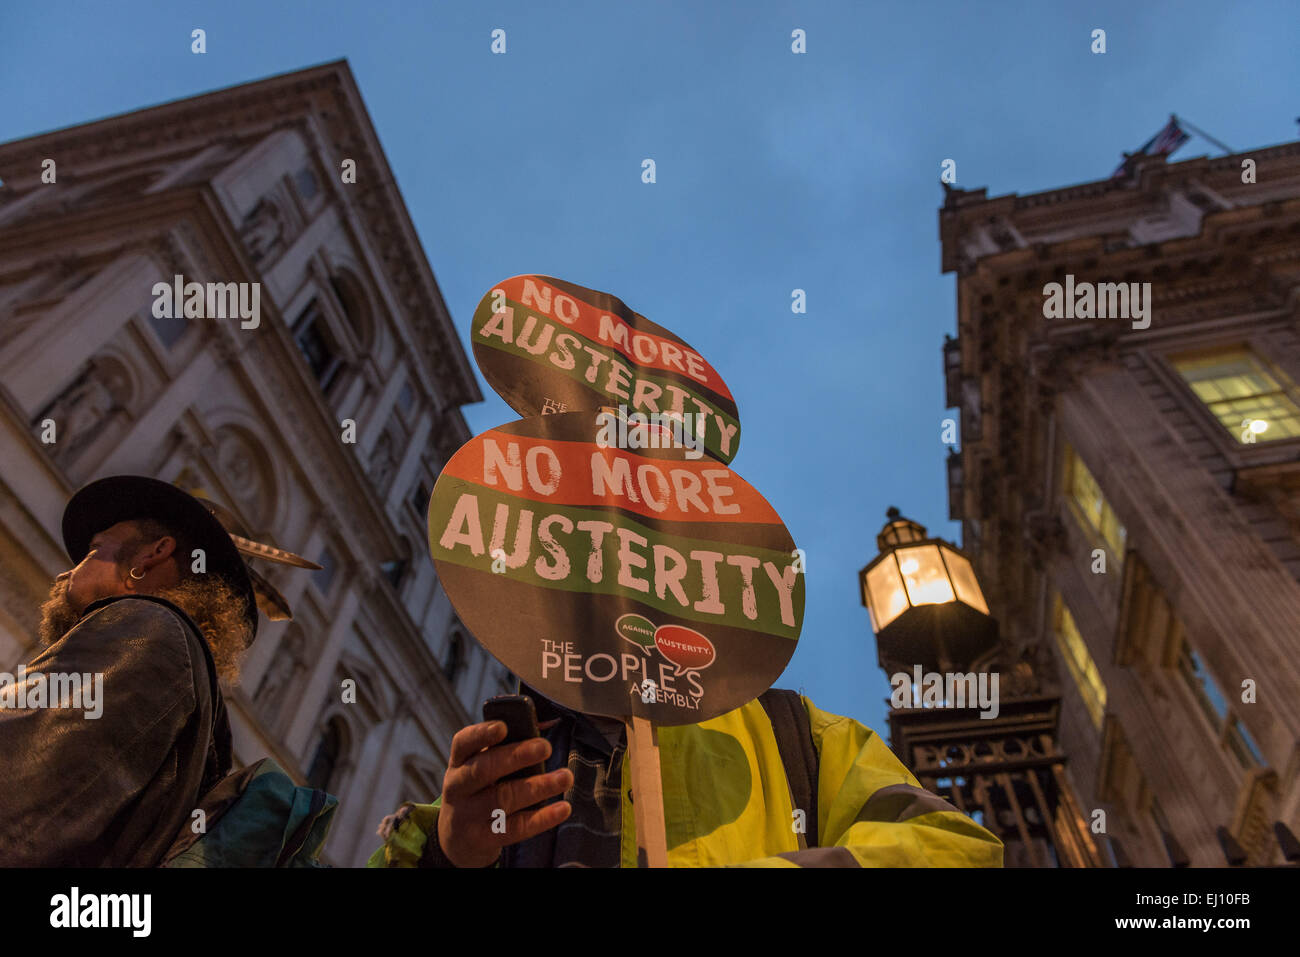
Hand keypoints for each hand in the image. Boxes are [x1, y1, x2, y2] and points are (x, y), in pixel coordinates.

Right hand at [436, 720, 572, 867]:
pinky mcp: (483, 839)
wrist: (457, 840)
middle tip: (545, 747)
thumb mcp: (482, 766)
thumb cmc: (480, 790)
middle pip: (483, 770)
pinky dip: (541, 819)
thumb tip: (547, 722)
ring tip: (564, 777)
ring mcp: (468, 816)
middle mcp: (458, 787)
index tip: (503, 727)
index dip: (481, 734)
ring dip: (537, 787)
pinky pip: (514, 829)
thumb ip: (509, 745)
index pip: (463, 743)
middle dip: (515, 757)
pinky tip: (562, 808)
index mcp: (459, 762)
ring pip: (502, 799)